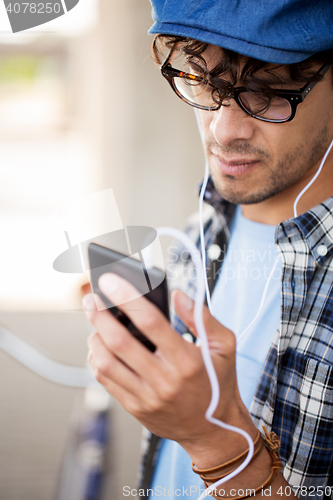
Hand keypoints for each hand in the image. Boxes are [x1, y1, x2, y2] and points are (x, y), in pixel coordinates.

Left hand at [84, 273, 254, 459]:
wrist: (213, 430)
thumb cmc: (218, 383)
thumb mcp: (224, 346)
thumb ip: (202, 318)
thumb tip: (176, 294)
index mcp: (187, 361)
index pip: (150, 322)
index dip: (126, 296)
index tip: (110, 280)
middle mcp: (164, 380)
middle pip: (120, 342)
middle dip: (100, 315)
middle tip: (91, 298)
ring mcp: (147, 397)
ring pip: (106, 362)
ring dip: (95, 337)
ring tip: (95, 322)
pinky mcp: (135, 408)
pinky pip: (106, 381)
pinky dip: (97, 359)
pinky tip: (100, 345)